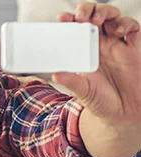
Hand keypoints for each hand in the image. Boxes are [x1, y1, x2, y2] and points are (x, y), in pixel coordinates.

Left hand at [53, 3, 140, 129]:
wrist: (123, 114)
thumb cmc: (101, 101)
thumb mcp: (83, 91)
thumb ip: (72, 82)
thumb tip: (56, 74)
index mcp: (83, 51)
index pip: (75, 28)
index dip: (70, 19)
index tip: (62, 19)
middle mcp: (100, 45)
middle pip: (94, 16)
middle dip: (87, 10)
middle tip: (81, 16)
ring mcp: (117, 45)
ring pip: (113, 17)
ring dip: (105, 12)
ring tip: (97, 20)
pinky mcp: (134, 49)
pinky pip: (133, 29)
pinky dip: (126, 24)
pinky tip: (118, 30)